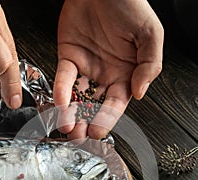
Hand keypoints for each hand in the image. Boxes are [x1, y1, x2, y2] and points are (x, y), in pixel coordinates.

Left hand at [53, 0, 163, 138]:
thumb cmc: (129, 5)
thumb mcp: (150, 35)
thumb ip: (149, 65)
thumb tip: (139, 93)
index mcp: (126, 75)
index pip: (115, 105)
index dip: (106, 119)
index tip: (97, 132)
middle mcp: (105, 75)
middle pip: (94, 107)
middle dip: (85, 123)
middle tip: (78, 137)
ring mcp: (86, 68)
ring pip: (76, 97)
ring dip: (70, 114)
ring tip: (66, 127)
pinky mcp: (68, 58)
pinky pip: (63, 78)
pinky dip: (60, 90)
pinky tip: (60, 102)